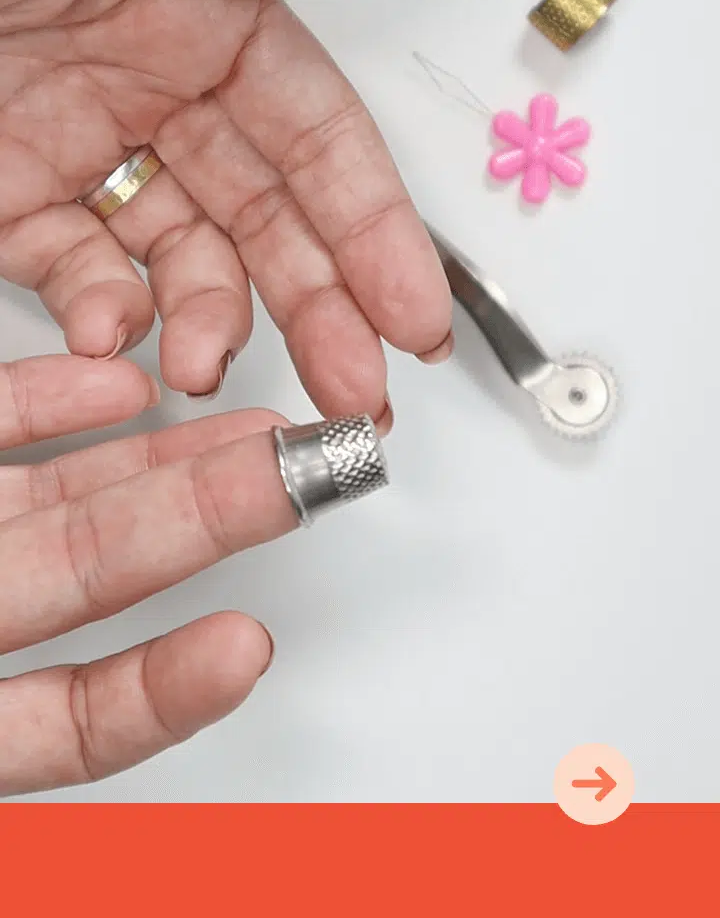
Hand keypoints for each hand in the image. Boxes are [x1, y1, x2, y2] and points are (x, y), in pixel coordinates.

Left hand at [0, 0, 451, 424]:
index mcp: (195, 7)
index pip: (317, 135)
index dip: (375, 228)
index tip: (416, 314)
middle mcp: (153, 84)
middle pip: (270, 215)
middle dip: (324, 307)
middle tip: (359, 393)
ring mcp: (85, 151)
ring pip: (188, 262)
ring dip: (215, 324)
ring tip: (211, 368)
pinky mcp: (14, 206)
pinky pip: (86, 279)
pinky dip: (108, 321)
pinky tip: (111, 339)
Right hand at [0, 350, 317, 794]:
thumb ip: (12, 723)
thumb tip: (163, 680)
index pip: (61, 730)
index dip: (156, 695)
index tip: (246, 648)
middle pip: (85, 576)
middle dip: (202, 523)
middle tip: (304, 480)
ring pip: (58, 503)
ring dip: (156, 461)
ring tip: (255, 432)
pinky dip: (49, 402)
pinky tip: (122, 384)